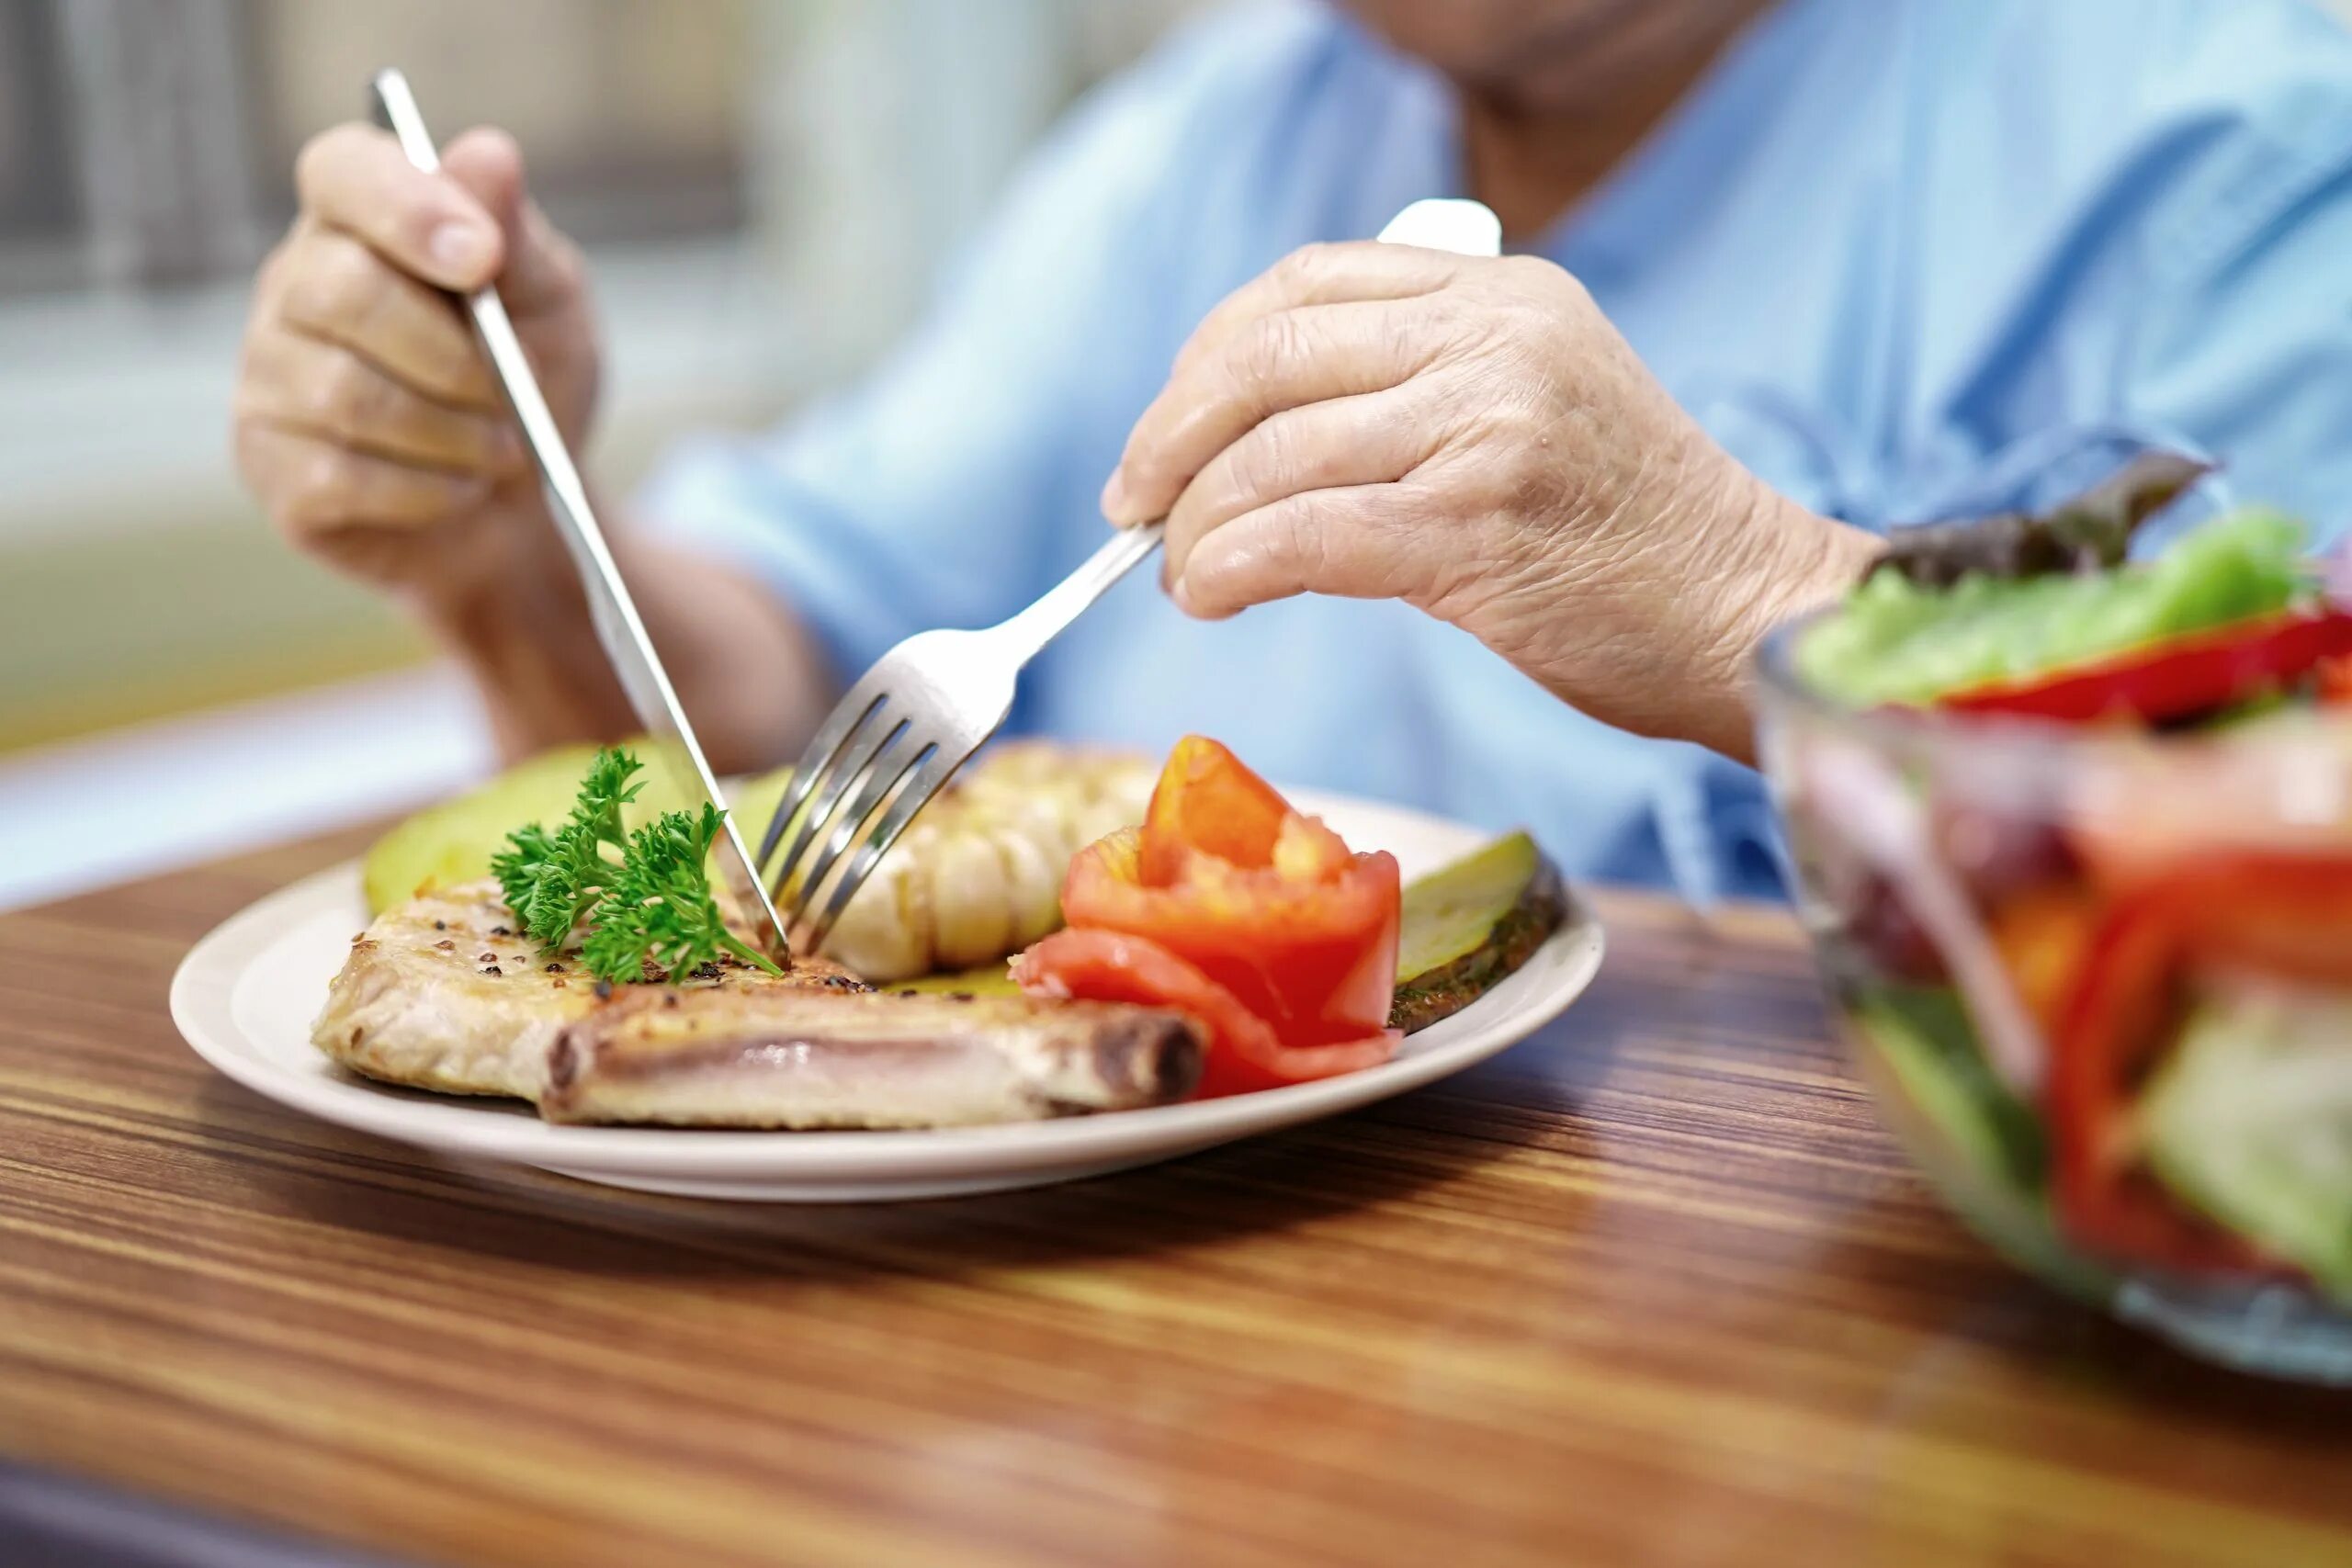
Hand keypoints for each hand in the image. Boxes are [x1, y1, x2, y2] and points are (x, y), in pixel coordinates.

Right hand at [232, 123, 599, 621]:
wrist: (525, 505)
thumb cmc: (529, 383)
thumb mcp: (549, 303)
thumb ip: (515, 235)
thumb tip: (489, 155)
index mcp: (359, 218)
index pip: (342, 172)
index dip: (407, 208)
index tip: (482, 257)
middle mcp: (295, 284)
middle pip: (342, 292)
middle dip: (453, 356)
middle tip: (511, 390)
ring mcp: (268, 374)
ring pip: (344, 394)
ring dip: (452, 432)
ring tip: (500, 447)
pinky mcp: (271, 464)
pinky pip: (337, 476)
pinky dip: (426, 489)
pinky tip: (457, 486)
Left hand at [1101, 243, 1875, 758]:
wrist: (1753, 613)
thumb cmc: (1634, 538)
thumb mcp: (1535, 407)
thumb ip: (1415, 392)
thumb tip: (1245, 446)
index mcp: (1501, 294)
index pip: (1304, 288)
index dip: (1206, 357)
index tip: (1165, 432)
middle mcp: (1494, 338)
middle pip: (1267, 356)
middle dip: (1172, 435)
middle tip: (1133, 505)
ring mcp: (1490, 425)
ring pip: (1274, 453)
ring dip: (1195, 523)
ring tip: (1178, 573)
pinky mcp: (1479, 526)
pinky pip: (1305, 535)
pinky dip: (1231, 565)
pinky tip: (1210, 595)